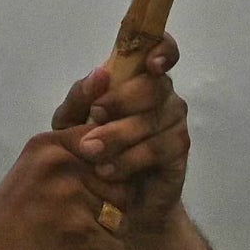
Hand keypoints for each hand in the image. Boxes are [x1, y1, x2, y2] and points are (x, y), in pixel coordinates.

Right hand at [0, 114, 140, 249]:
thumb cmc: (7, 222)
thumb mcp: (31, 173)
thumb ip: (70, 160)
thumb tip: (116, 154)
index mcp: (49, 147)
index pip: (104, 145)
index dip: (105, 173)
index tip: (85, 191)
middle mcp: (65, 168)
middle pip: (120, 186)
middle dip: (105, 210)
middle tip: (71, 225)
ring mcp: (76, 203)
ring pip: (121, 219)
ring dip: (101, 237)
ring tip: (68, 243)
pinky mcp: (85, 239)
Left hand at [62, 39, 190, 241]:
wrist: (111, 200)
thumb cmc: (90, 150)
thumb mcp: (70, 124)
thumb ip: (79, 97)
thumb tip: (100, 73)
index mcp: (137, 77)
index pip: (162, 49)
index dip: (163, 49)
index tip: (150, 64)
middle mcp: (162, 94)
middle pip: (154, 85)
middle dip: (121, 101)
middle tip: (94, 118)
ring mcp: (174, 121)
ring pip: (154, 119)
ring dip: (120, 136)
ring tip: (92, 154)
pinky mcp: (178, 150)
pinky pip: (159, 148)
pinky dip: (130, 159)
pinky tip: (109, 170)